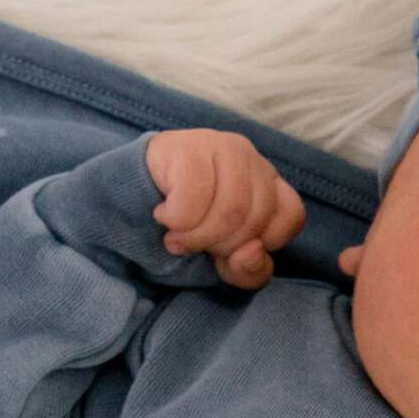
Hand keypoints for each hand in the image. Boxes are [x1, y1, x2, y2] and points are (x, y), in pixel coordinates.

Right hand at [146, 129, 306, 288]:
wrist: (127, 196)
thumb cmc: (187, 228)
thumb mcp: (224, 259)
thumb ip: (250, 270)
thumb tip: (251, 252)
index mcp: (268, 182)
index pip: (291, 215)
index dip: (263, 243)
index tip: (231, 250)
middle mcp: (251, 159)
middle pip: (257, 216)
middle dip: (223, 245)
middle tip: (196, 246)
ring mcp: (221, 147)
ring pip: (230, 208)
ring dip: (197, 237)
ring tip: (176, 237)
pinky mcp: (188, 148)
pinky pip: (193, 198)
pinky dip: (176, 219)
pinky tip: (164, 216)